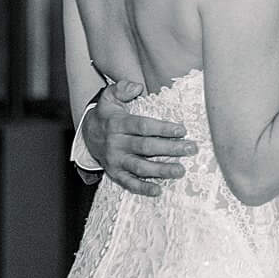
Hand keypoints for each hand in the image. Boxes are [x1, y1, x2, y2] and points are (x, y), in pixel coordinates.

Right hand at [83, 80, 196, 196]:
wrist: (87, 135)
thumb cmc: (107, 115)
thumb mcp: (109, 97)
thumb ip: (121, 88)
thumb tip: (137, 87)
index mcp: (118, 124)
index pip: (143, 126)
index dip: (163, 128)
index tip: (182, 130)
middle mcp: (116, 143)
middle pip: (146, 147)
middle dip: (170, 148)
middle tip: (191, 149)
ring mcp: (115, 160)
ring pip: (140, 167)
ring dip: (161, 170)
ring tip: (181, 170)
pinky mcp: (115, 172)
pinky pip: (128, 183)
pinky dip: (142, 188)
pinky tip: (158, 190)